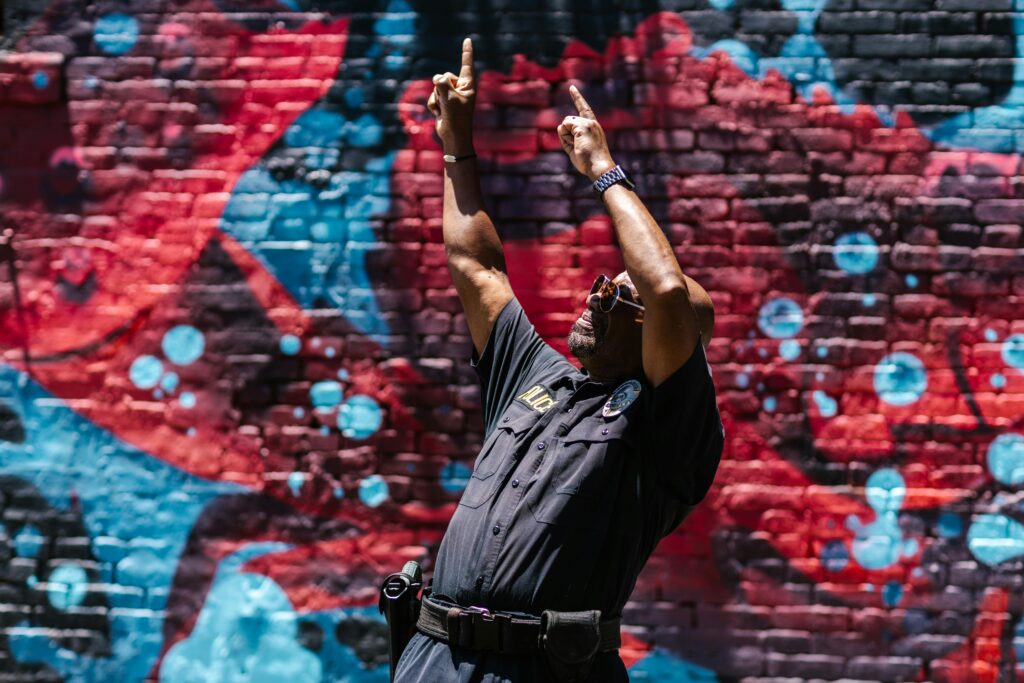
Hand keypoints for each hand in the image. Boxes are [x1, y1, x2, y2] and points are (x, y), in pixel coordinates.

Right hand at [426, 37, 475, 154]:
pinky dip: (434, 105)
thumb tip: (437, 78)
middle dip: (442, 88)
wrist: (453, 136)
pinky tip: (440, 114)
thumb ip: (442, 83)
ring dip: (437, 99)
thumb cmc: (456, 118)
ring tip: (445, 110)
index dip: (466, 52)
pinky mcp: (443, 102)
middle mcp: (461, 88)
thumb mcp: (450, 98)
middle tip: (448, 102)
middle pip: (445, 76)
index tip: (468, 40)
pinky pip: (433, 96)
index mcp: (468, 85)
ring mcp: (451, 95)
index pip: (467, 64)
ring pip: (437, 86)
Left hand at [557, 86, 615, 180]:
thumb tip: (560, 126)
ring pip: (566, 123)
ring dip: (566, 136)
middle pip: (569, 121)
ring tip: (578, 147)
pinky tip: (576, 143)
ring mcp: (587, 124)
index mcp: (593, 128)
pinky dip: (565, 135)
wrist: (598, 166)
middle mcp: (591, 123)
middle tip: (578, 147)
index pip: (584, 110)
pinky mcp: (582, 127)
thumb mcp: (575, 149)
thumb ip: (567, 138)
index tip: (571, 88)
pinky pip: (564, 126)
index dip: (577, 98)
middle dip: (566, 134)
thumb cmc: (588, 162)